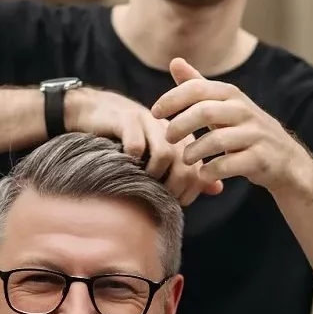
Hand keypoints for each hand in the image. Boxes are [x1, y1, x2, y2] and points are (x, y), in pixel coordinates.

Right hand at [68, 87, 223, 205]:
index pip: (198, 169)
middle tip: (160, 197)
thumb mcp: (160, 155)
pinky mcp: (126, 118)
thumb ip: (189, 171)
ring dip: (154, 174)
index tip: (175, 202)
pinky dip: (132, 159)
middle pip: (185, 163)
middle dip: (174, 187)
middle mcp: (170, 128)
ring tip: (143, 181)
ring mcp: (149, 121)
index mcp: (182, 136)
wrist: (95, 111)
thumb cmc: (129, 141)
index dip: (189, 190)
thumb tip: (217, 188)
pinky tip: (125, 164)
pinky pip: (136, 144)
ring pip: (165, 153)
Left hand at [150, 58, 307, 192]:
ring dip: (193, 151)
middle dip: (179, 125)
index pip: (197, 88)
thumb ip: (198, 86)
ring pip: (216, 140)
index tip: (154, 113)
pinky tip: (202, 173)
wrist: (286, 160)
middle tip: (168, 138)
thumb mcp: (223, 105)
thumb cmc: (245, 130)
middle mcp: (244, 111)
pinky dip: (210, 170)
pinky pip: (228, 164)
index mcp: (232, 95)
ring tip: (185, 158)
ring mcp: (254, 135)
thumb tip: (175, 61)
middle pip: (204, 111)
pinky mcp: (260, 159)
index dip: (172, 99)